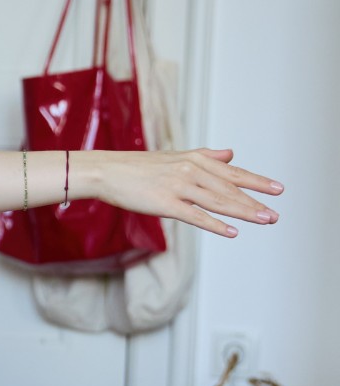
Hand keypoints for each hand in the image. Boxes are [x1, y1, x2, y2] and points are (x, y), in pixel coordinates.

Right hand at [94, 148, 282, 236]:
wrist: (108, 171)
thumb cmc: (138, 166)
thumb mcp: (176, 156)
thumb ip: (206, 156)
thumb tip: (231, 153)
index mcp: (195, 159)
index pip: (232, 172)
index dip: (256, 181)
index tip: (277, 189)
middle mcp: (191, 170)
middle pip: (230, 189)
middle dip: (255, 201)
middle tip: (275, 213)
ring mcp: (178, 186)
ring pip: (218, 201)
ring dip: (244, 212)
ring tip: (265, 220)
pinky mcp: (165, 203)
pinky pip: (195, 215)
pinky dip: (215, 224)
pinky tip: (231, 232)